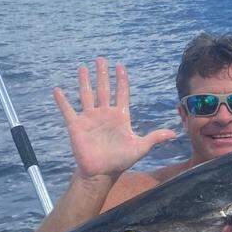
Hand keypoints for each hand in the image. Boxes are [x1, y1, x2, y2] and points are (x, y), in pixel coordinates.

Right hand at [54, 57, 175, 180]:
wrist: (101, 173)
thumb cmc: (120, 160)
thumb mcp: (140, 148)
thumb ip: (155, 138)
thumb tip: (174, 134)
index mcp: (120, 116)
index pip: (121, 93)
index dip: (121, 80)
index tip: (120, 66)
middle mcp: (104, 114)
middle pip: (103, 89)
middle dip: (102, 74)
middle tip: (101, 59)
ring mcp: (90, 118)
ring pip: (86, 95)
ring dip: (84, 81)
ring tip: (82, 68)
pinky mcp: (76, 126)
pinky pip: (67, 111)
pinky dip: (62, 101)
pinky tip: (57, 90)